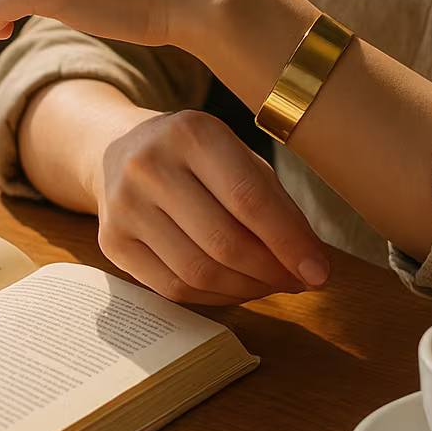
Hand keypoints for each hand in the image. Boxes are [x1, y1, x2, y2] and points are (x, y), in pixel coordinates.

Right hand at [91, 109, 330, 304]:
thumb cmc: (196, 156)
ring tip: (270, 284)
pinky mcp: (111, 242)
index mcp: (192, 133)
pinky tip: (236, 288)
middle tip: (297, 280)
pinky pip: (172, 288)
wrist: (119, 149)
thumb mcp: (237, 155)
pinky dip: (214, 297)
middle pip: (224, 242)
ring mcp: (124, 206)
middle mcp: (150, 166)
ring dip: (246, 289)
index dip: (289, 242)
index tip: (320, 272)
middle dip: (271, 271)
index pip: (249, 199)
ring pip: (198, 272)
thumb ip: (273, 202)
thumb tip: (311, 262)